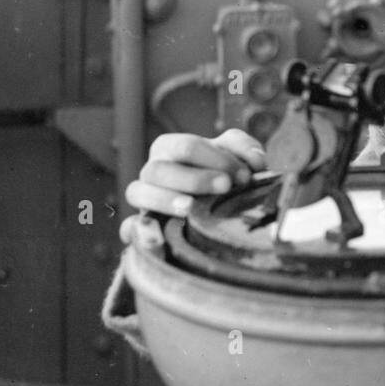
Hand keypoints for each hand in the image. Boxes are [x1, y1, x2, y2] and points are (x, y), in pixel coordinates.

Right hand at [123, 129, 265, 222]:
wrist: (221, 206)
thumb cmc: (225, 174)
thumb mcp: (237, 156)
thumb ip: (245, 149)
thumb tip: (256, 162)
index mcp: (171, 148)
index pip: (185, 147)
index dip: (215, 158)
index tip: (244, 174)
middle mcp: (153, 170)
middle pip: (159, 169)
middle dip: (194, 178)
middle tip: (225, 186)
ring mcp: (145, 198)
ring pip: (137, 192)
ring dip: (164, 199)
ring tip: (190, 208)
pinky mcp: (143, 226)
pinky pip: (129, 228)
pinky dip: (137, 231)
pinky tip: (156, 239)